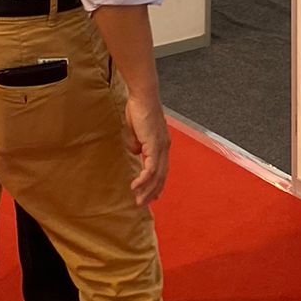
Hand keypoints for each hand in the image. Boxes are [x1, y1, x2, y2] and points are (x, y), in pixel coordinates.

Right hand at [122, 91, 170, 205]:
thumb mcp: (136, 130)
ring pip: (157, 175)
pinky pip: (151, 168)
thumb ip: (137, 143)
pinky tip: (136, 186)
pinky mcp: (154, 145)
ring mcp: (161, 147)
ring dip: (148, 189)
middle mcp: (164, 147)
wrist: (142, 96)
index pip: (162, 168)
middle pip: (162, 176)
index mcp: (161, 143)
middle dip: (153, 191)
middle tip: (144, 203)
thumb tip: (136, 152)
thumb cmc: (138, 108)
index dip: (158, 183)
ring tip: (139, 200)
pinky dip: (144, 179)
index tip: (153, 195)